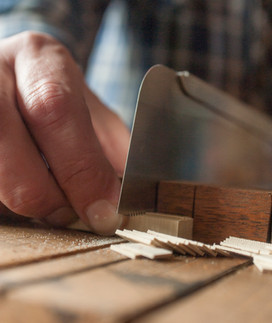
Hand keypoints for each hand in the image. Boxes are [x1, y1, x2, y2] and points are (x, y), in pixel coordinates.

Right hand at [0, 31, 129, 233]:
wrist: (19, 76)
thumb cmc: (60, 97)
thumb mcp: (90, 108)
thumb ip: (111, 144)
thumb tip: (121, 196)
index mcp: (39, 59)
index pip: (54, 108)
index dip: (81, 168)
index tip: (105, 210)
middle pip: (6, 134)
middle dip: (45, 193)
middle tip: (71, 214)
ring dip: (23, 198)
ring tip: (50, 200)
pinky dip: (6, 199)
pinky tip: (26, 189)